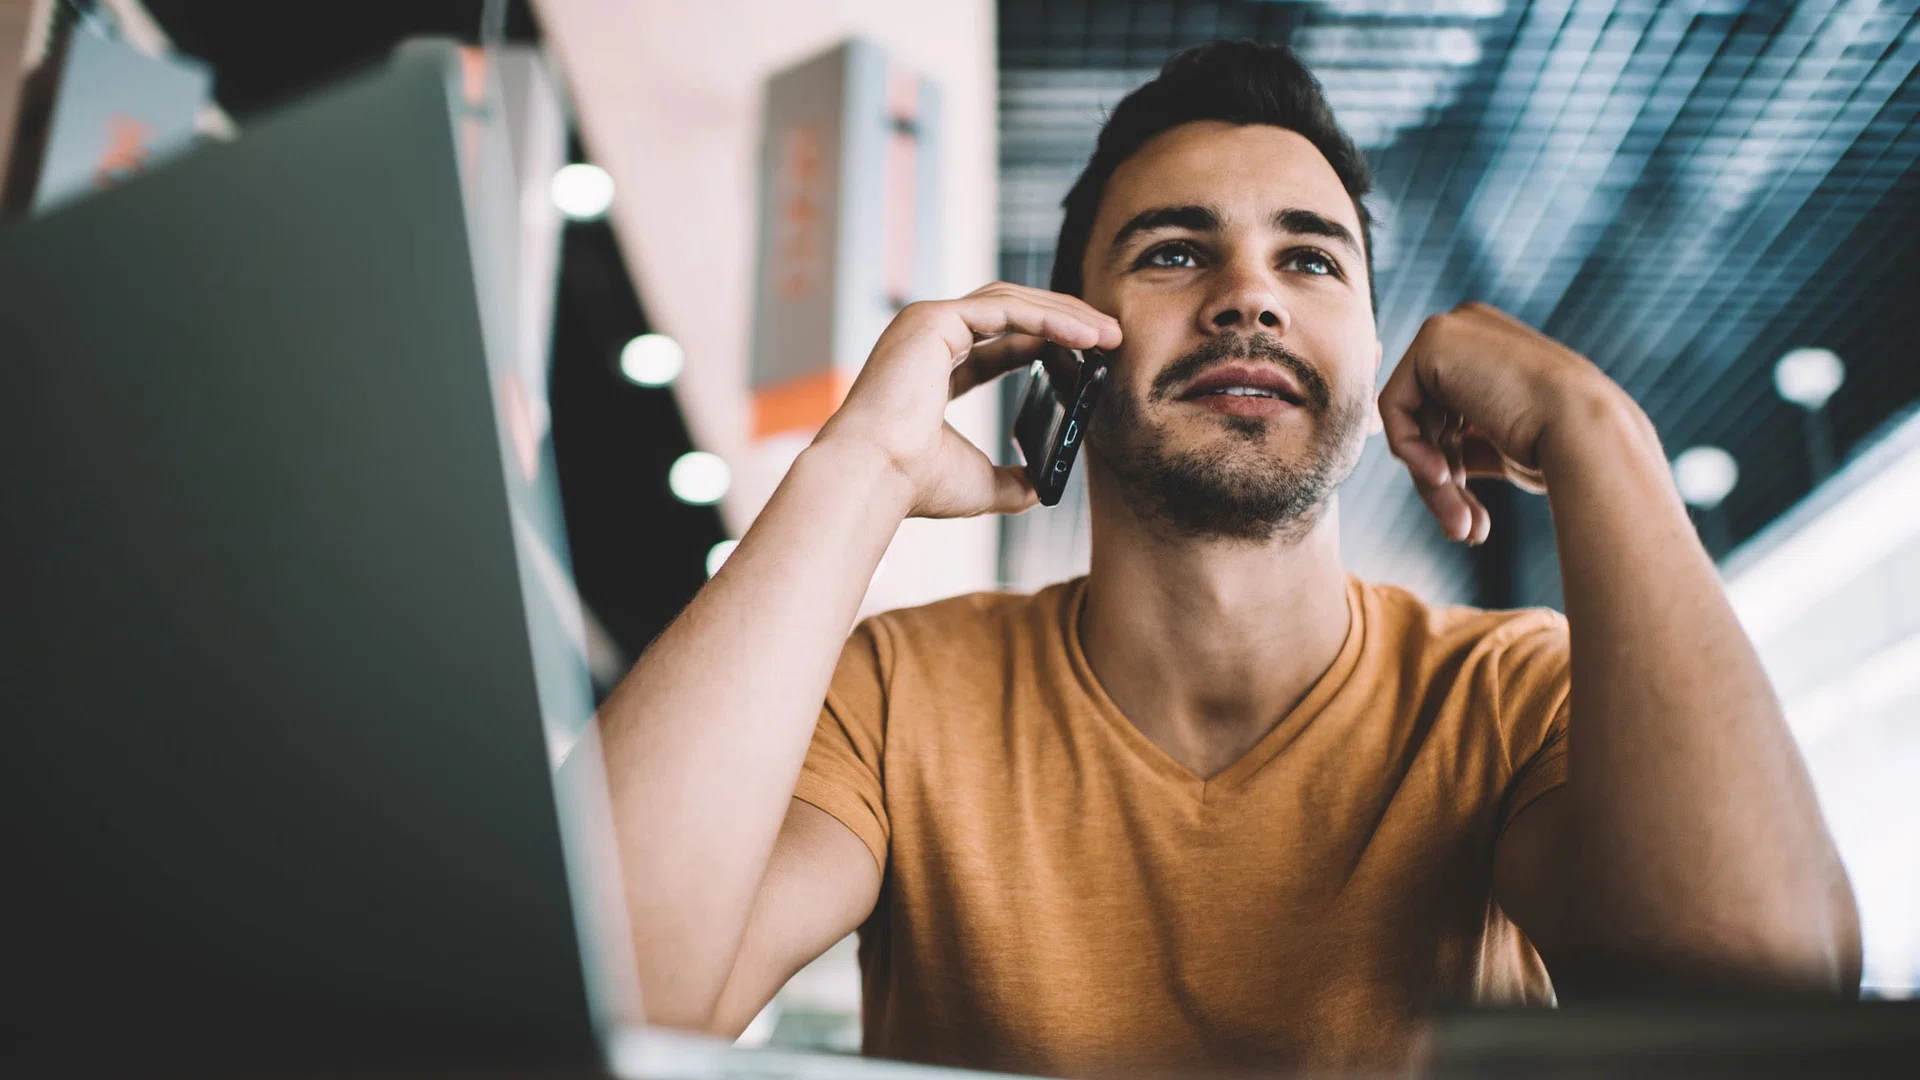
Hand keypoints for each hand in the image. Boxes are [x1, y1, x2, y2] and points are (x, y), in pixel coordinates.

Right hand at [816, 282, 1122, 518]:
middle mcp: (926, 337)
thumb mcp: (977, 483)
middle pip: (1009, 311)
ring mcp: (927, 322)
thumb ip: (1010, 480)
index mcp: (931, 367)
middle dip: (1063, 320)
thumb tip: (1040, 489)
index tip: (1089, 352)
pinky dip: (1049, 318)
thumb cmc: (912, 483)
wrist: (874, 478)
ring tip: (1109, 335)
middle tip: (1110, 337)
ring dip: (1065, 314)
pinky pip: (1006, 308)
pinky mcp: (934, 319)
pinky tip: (1087, 337)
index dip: (1045, 341)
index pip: (997, 341)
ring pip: (1011, 301)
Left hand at [1378, 302, 1626, 543]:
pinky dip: (1409, 449)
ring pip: (1413, 424)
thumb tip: (1432, 471)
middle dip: (1442, 482)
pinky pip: (1394, 407)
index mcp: (1492, 352)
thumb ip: (1466, 445)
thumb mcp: (1505, 445)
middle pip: (1428, 421)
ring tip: (1462, 527)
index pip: (1447, 416)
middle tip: (1464, 531)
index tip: (1470, 517)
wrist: (1590, 436)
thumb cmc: (1564, 449)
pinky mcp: (1433, 341)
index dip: (1452, 467)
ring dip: (1433, 482)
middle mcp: (1471, 333)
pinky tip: (1441, 478)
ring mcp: (1452, 332)